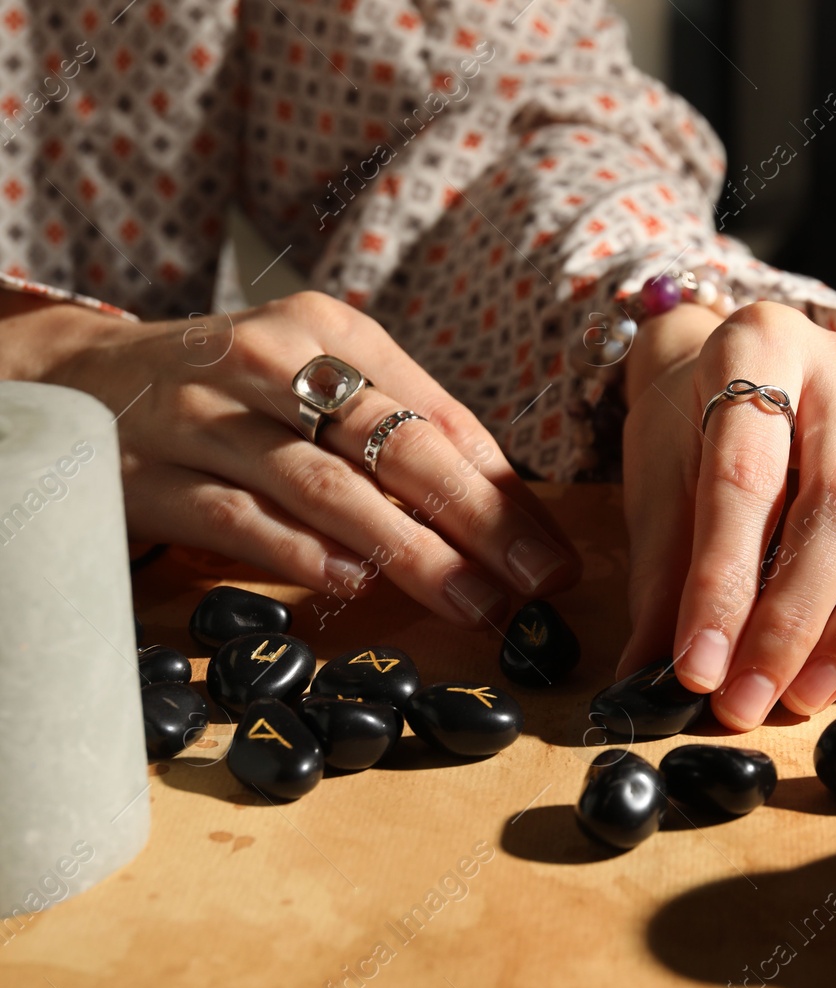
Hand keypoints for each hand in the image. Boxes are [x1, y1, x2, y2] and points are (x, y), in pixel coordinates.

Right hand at [14, 292, 578, 624]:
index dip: (503, 492)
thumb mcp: (317, 385)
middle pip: (396, 448)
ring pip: (327, 487)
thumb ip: (399, 435)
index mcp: (331, 330)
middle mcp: (273, 361)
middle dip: (477, 522)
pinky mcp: (150, 472)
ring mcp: (207, 416)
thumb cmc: (233, 393)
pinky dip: (301, 555)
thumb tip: (504, 514)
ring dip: (409, 551)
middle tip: (533, 585)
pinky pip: (240, 518)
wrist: (77, 379)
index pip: (441, 416)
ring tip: (470, 603)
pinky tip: (354, 588)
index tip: (552, 555)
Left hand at [618, 302, 835, 729]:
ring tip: (812, 690)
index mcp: (761, 346)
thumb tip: (644, 686)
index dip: (721, 583)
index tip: (699, 667)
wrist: (736, 377)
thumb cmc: (693, 430)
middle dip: (793, 620)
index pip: (746, 477)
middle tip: (751, 699)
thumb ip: (662, 578)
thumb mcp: (658, 483)